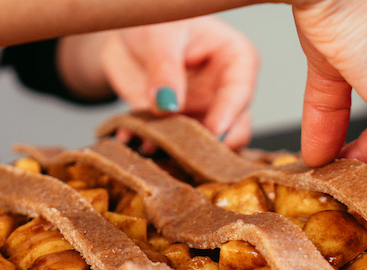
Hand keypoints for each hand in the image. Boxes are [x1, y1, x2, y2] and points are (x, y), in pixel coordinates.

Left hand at [99, 17, 259, 149]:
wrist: (125, 33)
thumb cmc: (155, 20)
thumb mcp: (160, 35)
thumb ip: (164, 68)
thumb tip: (168, 105)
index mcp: (235, 60)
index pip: (241, 92)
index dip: (229, 115)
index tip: (212, 131)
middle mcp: (223, 91)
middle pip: (233, 129)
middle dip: (211, 145)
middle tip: (188, 151)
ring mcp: (201, 112)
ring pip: (203, 145)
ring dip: (178, 151)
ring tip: (151, 144)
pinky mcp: (176, 126)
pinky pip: (168, 146)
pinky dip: (149, 146)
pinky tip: (129, 137)